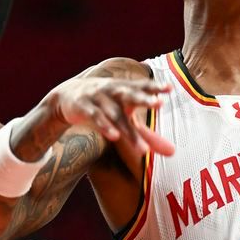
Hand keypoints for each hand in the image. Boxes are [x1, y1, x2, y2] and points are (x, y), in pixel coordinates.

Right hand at [48, 77, 174, 156]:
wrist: (66, 96)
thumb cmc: (105, 105)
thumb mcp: (125, 116)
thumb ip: (147, 134)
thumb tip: (173, 152)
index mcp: (125, 89)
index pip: (142, 86)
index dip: (155, 87)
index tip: (170, 88)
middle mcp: (113, 90)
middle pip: (130, 94)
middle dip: (144, 98)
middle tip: (159, 102)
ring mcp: (97, 97)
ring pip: (114, 113)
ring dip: (127, 130)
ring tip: (142, 149)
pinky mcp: (84, 107)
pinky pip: (96, 117)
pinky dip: (104, 126)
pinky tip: (114, 137)